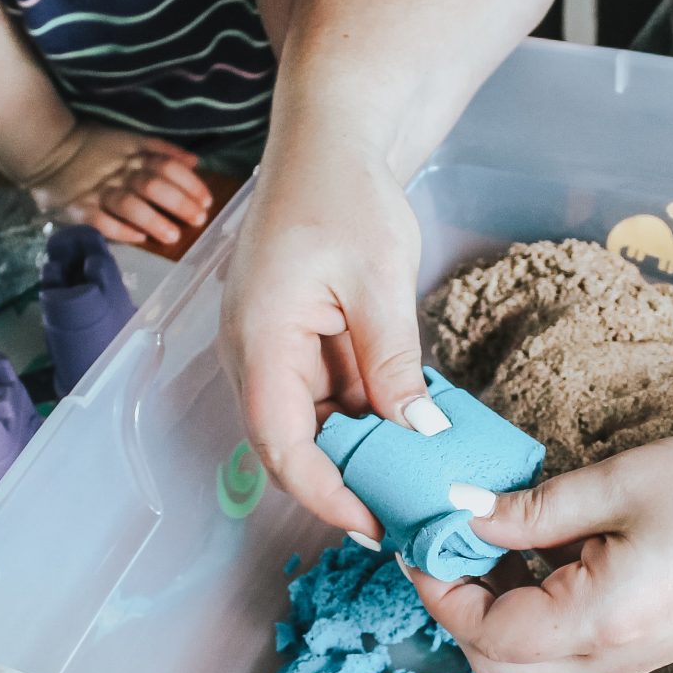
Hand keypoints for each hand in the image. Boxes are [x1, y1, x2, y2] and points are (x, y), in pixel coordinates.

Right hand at [23, 123, 212, 245]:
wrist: (47, 148)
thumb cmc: (96, 148)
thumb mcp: (129, 139)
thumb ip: (162, 151)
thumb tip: (195, 162)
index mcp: (133, 153)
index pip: (167, 166)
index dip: (190, 184)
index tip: (207, 201)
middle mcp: (118, 172)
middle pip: (152, 185)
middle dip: (179, 203)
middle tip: (197, 220)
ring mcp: (98, 191)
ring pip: (129, 205)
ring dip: (153, 220)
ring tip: (172, 236)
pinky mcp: (78, 208)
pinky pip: (100, 222)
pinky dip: (120, 230)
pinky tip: (138, 238)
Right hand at [221, 145, 441, 539]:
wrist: (328, 146)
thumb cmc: (343, 196)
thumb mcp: (379, 279)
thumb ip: (392, 359)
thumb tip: (417, 431)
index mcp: (258, 340)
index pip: (281, 446)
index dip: (326, 495)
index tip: (376, 525)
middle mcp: (252, 355)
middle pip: (291, 448)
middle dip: (347, 488)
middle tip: (410, 518)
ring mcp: (272, 353)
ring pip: (313, 429)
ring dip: (361, 457)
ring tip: (420, 485)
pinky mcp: (295, 349)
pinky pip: (327, 401)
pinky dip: (366, 423)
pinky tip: (413, 438)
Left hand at [407, 436, 672, 672]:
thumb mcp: (618, 484)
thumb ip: (532, 509)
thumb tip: (462, 513)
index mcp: (597, 621)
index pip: (482, 633)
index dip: (438, 587)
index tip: (422, 533)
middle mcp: (607, 657)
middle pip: (495, 660)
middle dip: (455, 603)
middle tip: (446, 536)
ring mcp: (626, 659)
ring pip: (525, 657)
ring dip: (492, 605)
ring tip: (489, 535)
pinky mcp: (640, 646)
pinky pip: (561, 644)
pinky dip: (530, 606)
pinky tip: (538, 548)